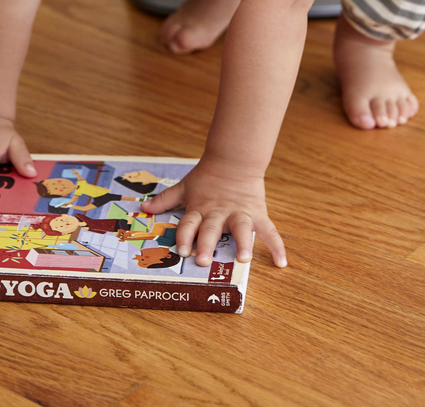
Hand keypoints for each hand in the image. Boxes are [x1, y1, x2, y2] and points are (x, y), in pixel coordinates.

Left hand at [146, 156, 286, 267]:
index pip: (189, 224)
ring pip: (241, 228)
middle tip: (203, 260)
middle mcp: (218, 214)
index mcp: (200, 209)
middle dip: (207, 244)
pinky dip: (277, 246)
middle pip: (211, 229)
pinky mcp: (257, 214)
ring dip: (243, 243)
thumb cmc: (207, 177)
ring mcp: (239, 214)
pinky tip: (281, 263)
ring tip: (244, 258)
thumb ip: (165, 200)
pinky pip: (269, 231)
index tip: (181, 250)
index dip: (184, 236)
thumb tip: (143, 207)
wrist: (233, 160)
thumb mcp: (184, 187)